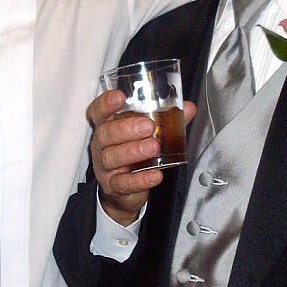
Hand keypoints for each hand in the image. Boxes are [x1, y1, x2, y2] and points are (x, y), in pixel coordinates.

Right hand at [87, 90, 195, 225]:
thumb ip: (167, 120)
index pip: (98, 111)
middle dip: (126, 128)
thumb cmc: (134, 154)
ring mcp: (104, 167)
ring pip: (112, 157)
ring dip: (133, 151)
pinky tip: (155, 174)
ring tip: (154, 147)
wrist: (125, 190)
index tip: (120, 96)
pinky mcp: (113, 186)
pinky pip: (123, 183)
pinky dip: (140, 179)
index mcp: (107, 126)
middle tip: (148, 126)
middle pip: (105, 133)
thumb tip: (188, 107)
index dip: (106, 103)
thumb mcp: (148, 134)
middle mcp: (101, 145)